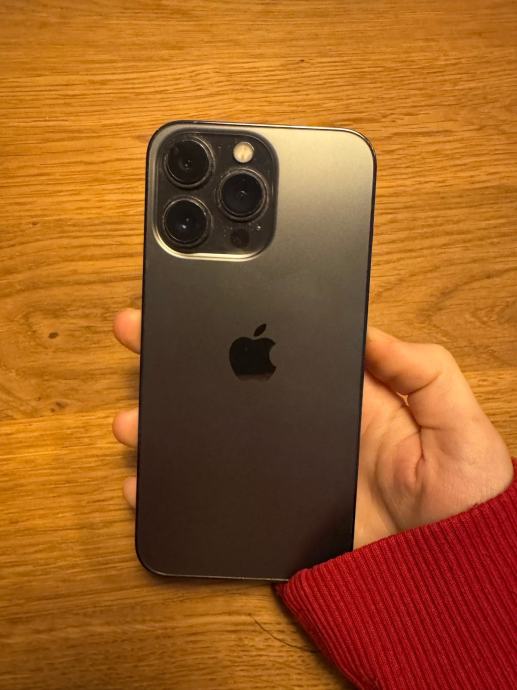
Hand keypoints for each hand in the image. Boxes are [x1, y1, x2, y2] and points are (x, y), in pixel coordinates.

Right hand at [112, 309, 512, 548]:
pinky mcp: (275, 510)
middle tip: (139, 337)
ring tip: (136, 416)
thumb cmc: (464, 490)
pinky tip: (149, 479)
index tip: (195, 303)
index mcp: (341, 391)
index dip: (237, 322)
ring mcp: (284, 467)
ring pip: (215, 436)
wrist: (451, 569)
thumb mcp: (454, 414)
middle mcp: (303, 424)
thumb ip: (419, 367)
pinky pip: (219, 493)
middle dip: (182, 360)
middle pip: (232, 385)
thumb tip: (369, 328)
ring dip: (169, 422)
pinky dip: (180, 486)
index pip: (278, 345)